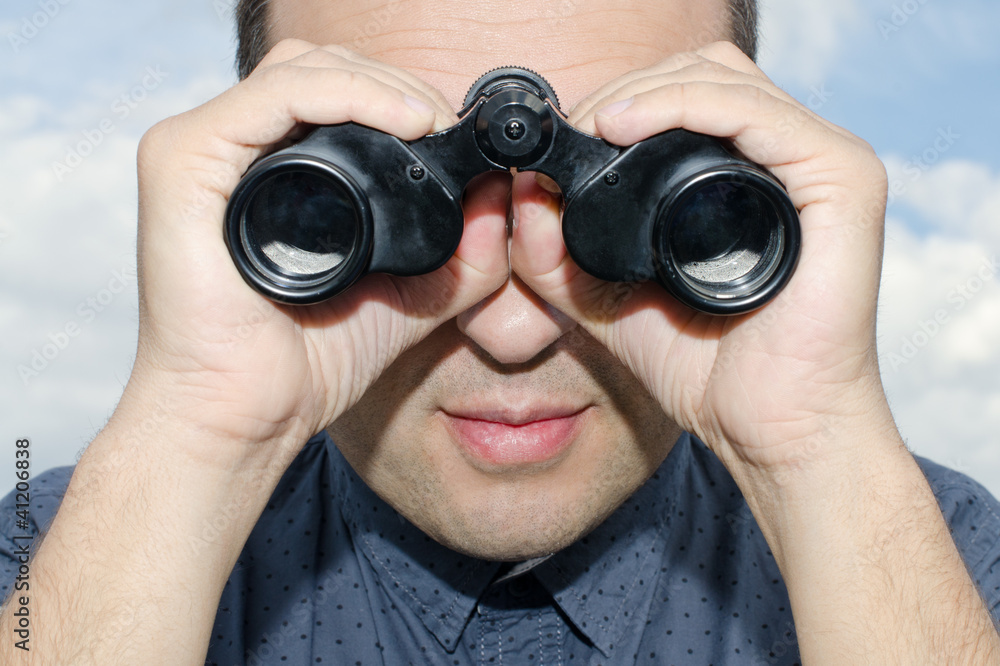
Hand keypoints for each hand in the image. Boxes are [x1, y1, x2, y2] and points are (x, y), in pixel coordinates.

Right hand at [131, 40, 508, 461]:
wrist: (248, 417)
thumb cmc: (307, 363)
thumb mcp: (407, 297)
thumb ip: (462, 253)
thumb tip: (501, 191)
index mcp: (268, 170)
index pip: (335, 91)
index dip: (400, 96)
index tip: (454, 132)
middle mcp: (230, 149)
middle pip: (321, 67)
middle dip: (397, 85)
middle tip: (446, 126)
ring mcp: (199, 149)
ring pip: (302, 67)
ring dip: (381, 84)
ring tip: (431, 125)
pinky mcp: (182, 161)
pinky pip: (275, 96)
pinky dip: (346, 95)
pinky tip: (403, 123)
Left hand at [510, 41, 893, 482]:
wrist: (768, 428)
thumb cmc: (708, 370)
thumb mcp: (611, 302)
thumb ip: (560, 254)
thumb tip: (523, 189)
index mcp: (753, 176)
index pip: (689, 94)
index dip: (624, 100)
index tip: (568, 135)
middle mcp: (794, 158)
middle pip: (705, 73)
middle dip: (629, 90)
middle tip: (579, 130)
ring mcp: (825, 163)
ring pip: (724, 78)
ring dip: (646, 91)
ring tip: (596, 128)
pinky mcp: (843, 180)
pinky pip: (755, 113)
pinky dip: (682, 106)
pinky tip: (625, 127)